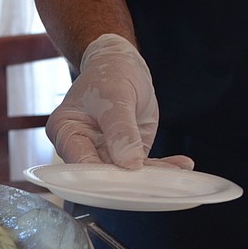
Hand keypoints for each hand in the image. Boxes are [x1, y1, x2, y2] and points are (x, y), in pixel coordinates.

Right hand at [46, 34, 192, 169]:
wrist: (122, 65)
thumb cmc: (108, 75)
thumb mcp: (114, 97)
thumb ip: (120, 130)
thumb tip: (129, 163)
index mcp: (65, 132)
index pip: (79, 161)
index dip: (99, 175)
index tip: (124, 176)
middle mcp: (81, 148)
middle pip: (102, 174)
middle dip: (129, 181)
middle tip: (154, 183)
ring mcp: (104, 153)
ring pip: (127, 173)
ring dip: (153, 175)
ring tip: (177, 172)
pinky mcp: (126, 154)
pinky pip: (144, 166)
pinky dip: (164, 167)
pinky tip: (183, 165)